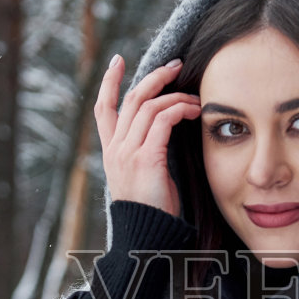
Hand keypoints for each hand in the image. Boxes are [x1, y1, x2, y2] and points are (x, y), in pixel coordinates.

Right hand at [94, 54, 199, 220]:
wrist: (148, 236)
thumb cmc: (153, 210)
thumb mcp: (144, 176)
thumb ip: (147, 151)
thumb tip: (165, 131)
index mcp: (111, 152)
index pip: (103, 108)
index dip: (109, 82)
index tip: (117, 61)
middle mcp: (115, 149)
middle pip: (131, 99)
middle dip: (155, 77)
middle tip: (176, 65)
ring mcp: (127, 153)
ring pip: (149, 105)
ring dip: (176, 96)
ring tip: (196, 99)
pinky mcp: (145, 158)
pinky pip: (162, 120)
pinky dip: (179, 109)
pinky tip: (193, 111)